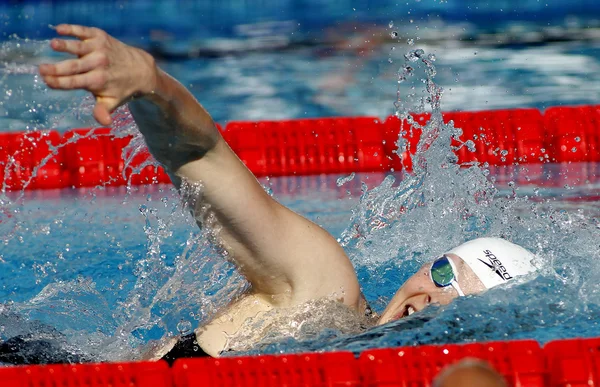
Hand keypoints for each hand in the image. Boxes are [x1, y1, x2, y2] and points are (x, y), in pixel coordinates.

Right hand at [39, 24, 157, 125]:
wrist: (141, 69)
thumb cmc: (121, 87)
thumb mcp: (113, 101)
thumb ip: (103, 110)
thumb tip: (105, 122)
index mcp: (99, 81)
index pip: (75, 82)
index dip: (60, 82)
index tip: (46, 81)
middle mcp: (99, 64)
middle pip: (74, 67)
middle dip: (57, 68)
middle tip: (41, 69)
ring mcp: (99, 49)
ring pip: (79, 47)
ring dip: (66, 45)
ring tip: (53, 45)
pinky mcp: (100, 36)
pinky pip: (84, 31)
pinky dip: (72, 29)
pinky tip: (59, 29)